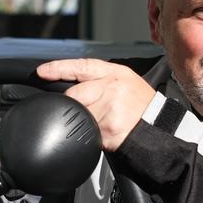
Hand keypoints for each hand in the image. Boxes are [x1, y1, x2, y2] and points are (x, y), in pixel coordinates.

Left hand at [36, 58, 155, 150]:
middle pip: (74, 95)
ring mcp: (110, 107)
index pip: (80, 66)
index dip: (58, 68)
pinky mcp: (108, 127)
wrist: (159, 127)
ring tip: (104, 122)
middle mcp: (112, 87)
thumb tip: (72, 85)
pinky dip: (93, 135)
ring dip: (85, 122)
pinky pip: (88, 131)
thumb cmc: (141, 106)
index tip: (42, 72)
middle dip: (74, 105)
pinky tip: (107, 132)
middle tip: (92, 110)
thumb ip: (99, 81)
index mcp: (114, 73)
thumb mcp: (125, 82)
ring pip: (79, 115)